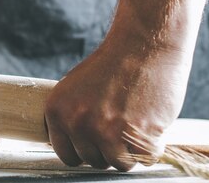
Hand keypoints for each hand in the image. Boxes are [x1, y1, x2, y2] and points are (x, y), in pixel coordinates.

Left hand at [44, 20, 190, 170]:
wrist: (144, 44)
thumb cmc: (114, 63)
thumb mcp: (75, 86)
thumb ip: (71, 115)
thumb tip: (71, 145)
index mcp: (57, 110)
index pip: (66, 154)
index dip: (83, 150)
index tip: (95, 143)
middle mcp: (78, 123)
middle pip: (93, 161)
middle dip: (107, 148)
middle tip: (120, 125)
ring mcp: (107, 131)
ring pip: (118, 164)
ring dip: (129, 151)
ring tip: (134, 123)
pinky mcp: (138, 135)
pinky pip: (145, 159)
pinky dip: (151, 146)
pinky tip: (150, 122)